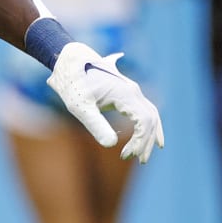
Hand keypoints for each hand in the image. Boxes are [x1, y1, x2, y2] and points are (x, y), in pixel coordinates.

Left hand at [46, 43, 164, 162]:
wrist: (70, 61)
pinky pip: (145, 110)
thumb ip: (96, 125)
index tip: (125, 155)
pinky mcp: (128, 92)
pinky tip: (150, 138)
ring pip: (151, 115)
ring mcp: (132, 90)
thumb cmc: (73, 85)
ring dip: (149, 135)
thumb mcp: (80, 107)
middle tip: (138, 160)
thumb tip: (112, 145)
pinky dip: (149, 125)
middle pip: (152, 120)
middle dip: (146, 142)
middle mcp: (134, 91)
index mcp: (125, 94)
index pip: (145, 121)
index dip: (140, 141)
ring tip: (142, 156)